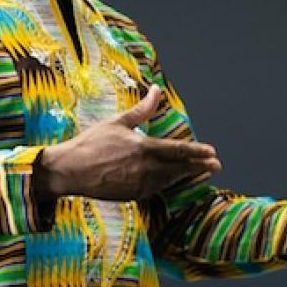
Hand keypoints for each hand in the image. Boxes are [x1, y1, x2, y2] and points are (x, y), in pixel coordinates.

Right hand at [33, 86, 222, 201]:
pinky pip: (157, 190)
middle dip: (200, 167)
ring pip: (170, 181)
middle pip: (179, 168)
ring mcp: (140, 185)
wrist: (70, 172)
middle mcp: (145, 169)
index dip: (197, 152)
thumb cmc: (91, 144)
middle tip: (217, 165)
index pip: (177, 150)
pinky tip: (175, 181)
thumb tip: (157, 90)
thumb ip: (142, 110)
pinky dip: (169, 185)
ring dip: (187, 176)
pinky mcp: (133, 196)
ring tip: (202, 172)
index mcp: (143, 148)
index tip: (212, 151)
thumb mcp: (117, 123)